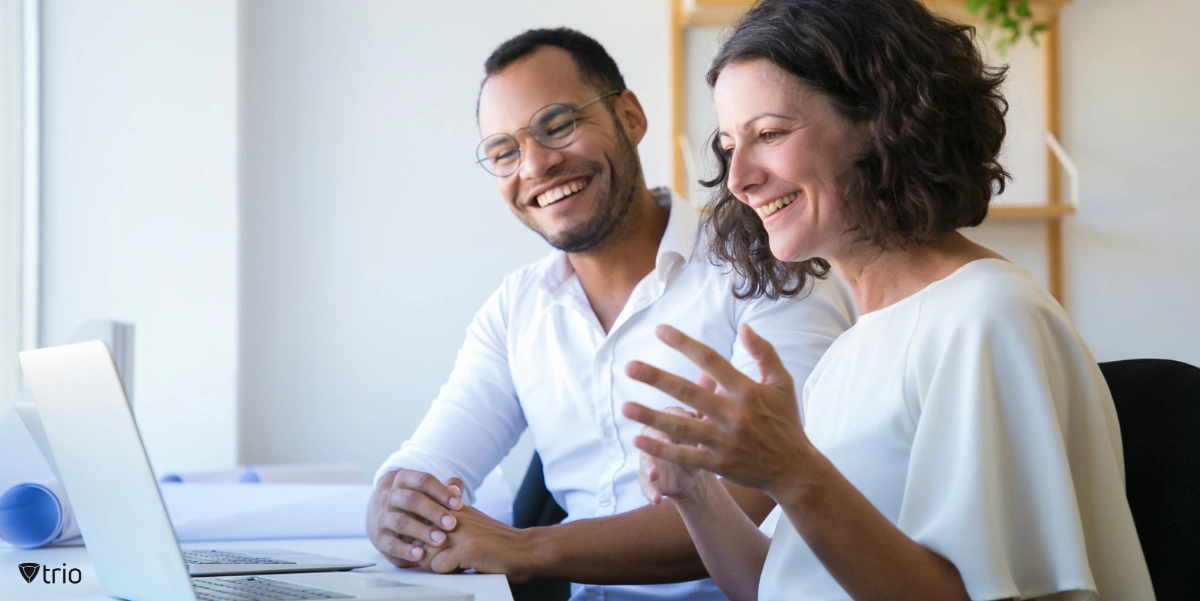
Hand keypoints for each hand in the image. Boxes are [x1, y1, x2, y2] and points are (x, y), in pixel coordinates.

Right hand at [367, 469, 463, 566]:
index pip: (422, 480)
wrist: (396, 525)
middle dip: (433, 511)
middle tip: (452, 524)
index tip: (459, 505)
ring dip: (422, 531)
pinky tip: (421, 555)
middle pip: (410, 499)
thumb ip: (449, 489)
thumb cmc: (424, 507)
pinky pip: (391, 544)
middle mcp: (390, 496)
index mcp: (404, 480)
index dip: (441, 492)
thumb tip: (456, 489)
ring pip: (400, 522)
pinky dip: (406, 550)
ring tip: (440, 540)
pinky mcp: (380, 538)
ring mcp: (384, 517)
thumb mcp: (436, 495)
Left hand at [421, 505, 537, 582]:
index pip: (418, 517)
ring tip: (450, 564)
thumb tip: (418, 526)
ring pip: (425, 551)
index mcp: (453, 506)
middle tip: (429, 560)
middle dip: (419, 552)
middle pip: (417, 535)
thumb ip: (449, 516)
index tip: (415, 544)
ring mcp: (459, 530)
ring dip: (433, 564)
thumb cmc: (497, 541)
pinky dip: (446, 572)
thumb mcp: (472, 519)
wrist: (526, 550)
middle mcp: (454, 514)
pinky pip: (438, 565)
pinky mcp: (466, 548)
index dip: (414, 535)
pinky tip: (461, 568)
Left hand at [621, 324, 816, 501]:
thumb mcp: (783, 383)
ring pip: (682, 427)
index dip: (684, 344)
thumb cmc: (786, 422)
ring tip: (625, 407)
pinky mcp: (719, 464)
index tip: (659, 330)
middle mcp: (734, 414)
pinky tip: (638, 439)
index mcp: (747, 390)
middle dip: (657, 379)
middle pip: (689, 392)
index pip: (711, 360)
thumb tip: (744, 327)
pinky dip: (661, 449)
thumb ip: (765, 352)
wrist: (794, 469)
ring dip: (651, 417)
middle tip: (629, 367)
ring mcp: (725, 441)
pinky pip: (685, 456)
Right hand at [638, 406, 704, 504]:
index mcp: (672, 421)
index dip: (675, 417)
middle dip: (654, 438)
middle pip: (650, 433)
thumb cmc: (701, 446)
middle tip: (664, 441)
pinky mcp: (647, 476)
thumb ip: (709, 423)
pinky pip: (645, 484)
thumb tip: (718, 409)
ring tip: (654, 475)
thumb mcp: (707, 434)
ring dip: (648, 467)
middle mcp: (655, 436)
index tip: (685, 423)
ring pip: (645, 459)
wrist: (693, 472)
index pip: (670, 413)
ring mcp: (649, 457)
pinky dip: (650, 491)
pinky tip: (655, 500)